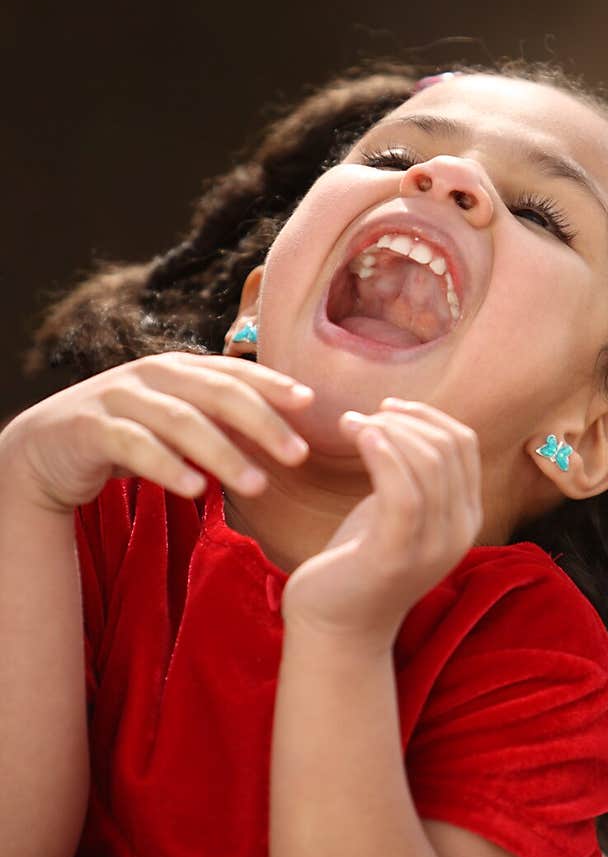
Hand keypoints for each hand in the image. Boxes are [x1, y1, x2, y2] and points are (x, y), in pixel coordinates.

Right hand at [0, 351, 313, 512]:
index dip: (273, 385)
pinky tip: (196, 490)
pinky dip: (168, 467)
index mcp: (180, 367)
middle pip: (218, 393)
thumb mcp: (176, 420)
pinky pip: (135, 446)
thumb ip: (221, 421)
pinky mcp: (91, 428)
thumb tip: (287, 435)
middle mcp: (152, 374)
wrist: (47, 447)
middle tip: (299, 455)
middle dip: (263, 423)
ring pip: (181, 421)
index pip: (235, 371)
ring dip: (223, 454)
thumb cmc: (128, 433)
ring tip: (258, 486)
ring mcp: (119, 397)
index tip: (311, 404)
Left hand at [280, 398, 482, 647]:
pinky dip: (383, 455)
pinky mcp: (397, 557)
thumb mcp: (396, 508)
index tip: (386, 408)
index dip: (427, 414)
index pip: (464, 444)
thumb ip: (412, 472)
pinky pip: (403, 493)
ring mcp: (432, 546)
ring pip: (428, 464)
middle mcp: (460, 531)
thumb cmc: (359, 559)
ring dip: (387, 431)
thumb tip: (405, 415)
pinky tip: (359, 437)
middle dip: (402, 419)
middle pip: (447, 447)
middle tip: (359, 419)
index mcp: (465, 515)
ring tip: (350, 426)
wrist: (337, 625)